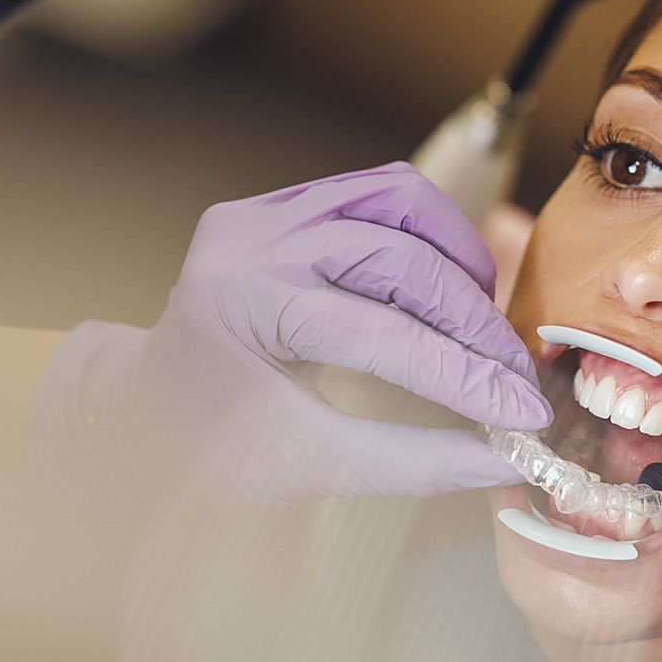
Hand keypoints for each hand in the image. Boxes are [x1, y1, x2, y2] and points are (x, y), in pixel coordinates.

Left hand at [32, 162, 550, 506]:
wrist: (140, 414)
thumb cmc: (206, 449)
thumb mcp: (309, 468)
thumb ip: (412, 463)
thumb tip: (502, 458)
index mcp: (240, 306)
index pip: (381, 336)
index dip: (465, 377)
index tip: (521, 414)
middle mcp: (250, 241)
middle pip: (399, 260)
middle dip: (471, 325)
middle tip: (514, 379)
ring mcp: (267, 212)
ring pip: (400, 201)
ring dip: (459, 259)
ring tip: (485, 324)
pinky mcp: (285, 204)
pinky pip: (381, 193)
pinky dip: (431, 234)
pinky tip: (452, 285)